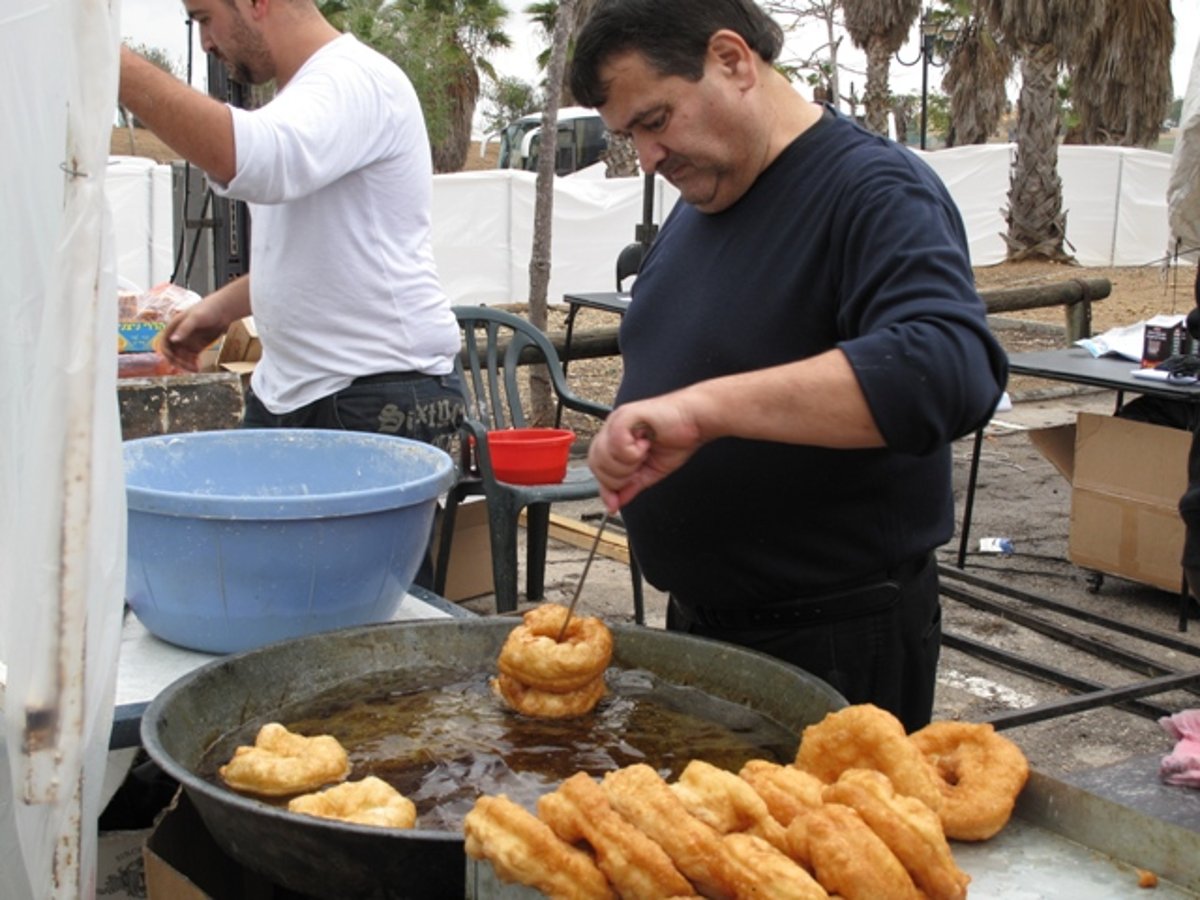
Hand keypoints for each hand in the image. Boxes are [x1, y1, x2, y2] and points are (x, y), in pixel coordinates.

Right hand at [157, 300, 227, 371]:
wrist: (224, 310)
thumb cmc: (208, 309)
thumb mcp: (195, 318)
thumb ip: (184, 329)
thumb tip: (172, 340)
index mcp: (173, 327)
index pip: (164, 343)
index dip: (167, 353)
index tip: (174, 360)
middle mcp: (179, 335)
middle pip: (173, 353)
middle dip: (178, 361)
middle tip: (187, 367)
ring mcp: (188, 342)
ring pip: (182, 357)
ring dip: (185, 364)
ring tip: (195, 369)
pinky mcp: (198, 346)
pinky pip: (192, 358)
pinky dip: (193, 363)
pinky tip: (198, 367)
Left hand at [587, 398, 703, 511]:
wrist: (696, 420)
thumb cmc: (678, 437)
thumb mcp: (650, 472)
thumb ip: (631, 486)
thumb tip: (616, 503)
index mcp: (615, 440)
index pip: (597, 467)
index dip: (606, 486)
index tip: (615, 502)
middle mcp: (612, 429)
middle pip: (596, 464)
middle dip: (618, 476)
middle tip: (639, 466)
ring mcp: (617, 420)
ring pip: (603, 455)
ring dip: (627, 463)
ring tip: (644, 453)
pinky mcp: (626, 415)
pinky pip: (616, 443)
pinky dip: (632, 451)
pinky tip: (645, 444)